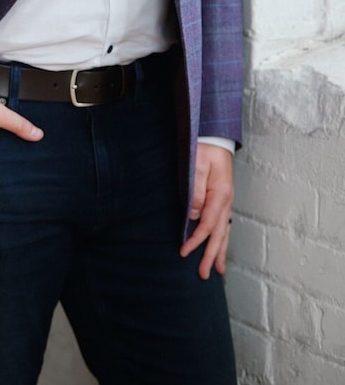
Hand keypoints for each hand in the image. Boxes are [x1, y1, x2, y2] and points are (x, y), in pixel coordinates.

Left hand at [179, 143, 233, 279]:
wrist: (216, 136)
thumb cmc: (205, 148)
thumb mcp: (197, 166)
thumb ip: (196, 191)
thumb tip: (194, 216)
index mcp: (221, 195)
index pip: (208, 224)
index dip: (196, 240)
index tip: (184, 252)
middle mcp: (226, 201)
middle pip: (220, 234)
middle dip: (212, 255)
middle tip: (205, 274)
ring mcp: (226, 201)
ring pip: (224, 231)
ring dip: (220, 251)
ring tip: (218, 269)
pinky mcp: (222, 199)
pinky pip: (222, 224)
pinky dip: (221, 238)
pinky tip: (219, 246)